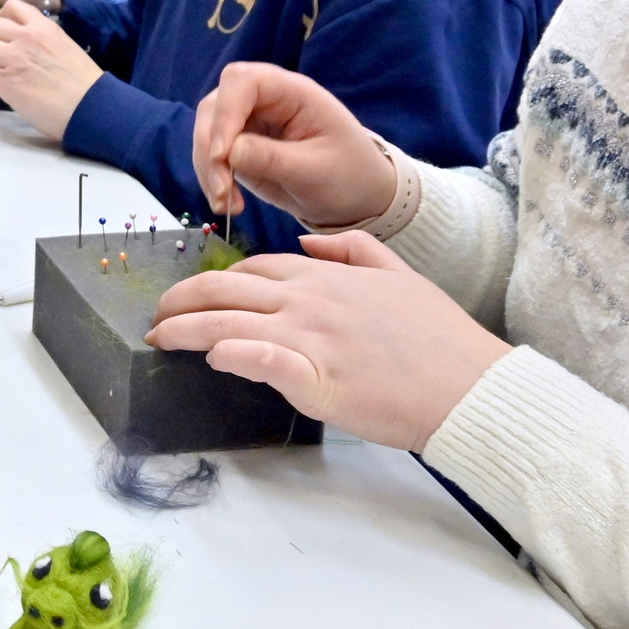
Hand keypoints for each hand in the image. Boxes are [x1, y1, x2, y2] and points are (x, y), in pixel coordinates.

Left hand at [0, 0, 100, 139]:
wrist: (90, 107)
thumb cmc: (82, 82)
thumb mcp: (63, 46)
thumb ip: (39, 40)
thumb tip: (18, 44)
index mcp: (43, 26)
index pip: (10, 6)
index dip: (1, 19)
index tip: (4, 34)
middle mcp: (26, 36)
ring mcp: (14, 58)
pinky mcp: (6, 81)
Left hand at [148, 232, 509, 452]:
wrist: (472, 387)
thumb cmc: (440, 339)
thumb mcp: (400, 275)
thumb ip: (351, 249)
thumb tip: (303, 241)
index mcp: (327, 276)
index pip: (253, 270)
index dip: (215, 284)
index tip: (194, 298)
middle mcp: (310, 300)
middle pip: (224, 291)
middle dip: (179, 301)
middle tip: (156, 317)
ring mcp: (311, 338)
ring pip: (227, 325)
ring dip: (185, 330)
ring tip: (160, 340)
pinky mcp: (317, 380)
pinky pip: (260, 360)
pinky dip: (230, 356)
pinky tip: (212, 358)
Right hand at [193, 61, 396, 226]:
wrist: (357, 197)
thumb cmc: (349, 175)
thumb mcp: (316, 171)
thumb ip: (273, 159)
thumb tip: (229, 152)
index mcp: (291, 92)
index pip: (242, 81)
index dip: (226, 113)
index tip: (223, 155)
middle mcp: (265, 100)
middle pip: (216, 106)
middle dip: (210, 148)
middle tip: (222, 190)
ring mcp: (249, 122)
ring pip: (207, 132)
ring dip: (208, 168)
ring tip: (226, 205)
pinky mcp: (240, 146)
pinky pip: (212, 156)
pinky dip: (211, 179)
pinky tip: (228, 205)